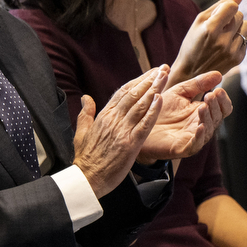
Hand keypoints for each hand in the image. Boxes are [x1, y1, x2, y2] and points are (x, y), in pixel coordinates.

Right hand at [72, 65, 167, 196]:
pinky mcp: (130, 144)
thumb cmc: (85, 158)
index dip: (137, 81)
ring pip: (140, 105)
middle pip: (133, 94)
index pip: (122, 92)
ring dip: (154, 89)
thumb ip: (85, 113)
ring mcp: (122, 131)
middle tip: (163, 68)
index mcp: (103, 116)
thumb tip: (85, 97)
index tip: (149, 72)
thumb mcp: (81, 132)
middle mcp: (113, 120)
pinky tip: (161, 99)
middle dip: (149, 79)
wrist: (86, 178)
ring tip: (165, 76)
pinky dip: (153, 111)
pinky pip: (144, 124)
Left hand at [138, 72, 231, 162]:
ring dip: (208, 118)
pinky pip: (195, 145)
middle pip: (217, 118)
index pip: (222, 108)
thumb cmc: (161, 109)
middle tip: (210, 95)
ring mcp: (193, 138)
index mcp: (203, 112)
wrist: (141, 124)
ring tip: (203, 106)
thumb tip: (219, 74)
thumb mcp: (180, 92)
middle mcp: (201, 125)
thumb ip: (198, 84)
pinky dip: (199, 136)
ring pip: (208, 130)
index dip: (223, 100)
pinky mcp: (182, 149)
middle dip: (215, 106)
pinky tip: (200, 126)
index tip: (218, 90)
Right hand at [169, 0, 246, 83]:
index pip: (233, 7)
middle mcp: (222, 41)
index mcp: (210, 29)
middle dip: (231, 17)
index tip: (220, 13)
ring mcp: (231, 51)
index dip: (228, 7)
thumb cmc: (193, 43)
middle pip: (240, 15)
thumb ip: (220, 5)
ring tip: (224, 34)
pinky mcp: (238, 59)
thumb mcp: (199, 21)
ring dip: (238, 27)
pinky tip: (226, 45)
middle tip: (218, 27)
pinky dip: (238, 39)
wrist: (190, 73)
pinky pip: (246, 39)